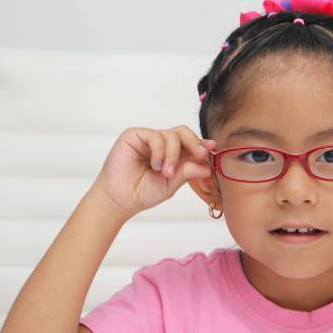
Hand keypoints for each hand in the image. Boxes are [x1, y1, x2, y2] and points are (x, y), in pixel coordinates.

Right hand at [89, 126, 216, 219]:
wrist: (119, 200)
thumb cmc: (142, 193)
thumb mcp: (171, 185)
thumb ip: (187, 172)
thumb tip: (207, 165)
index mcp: (170, 154)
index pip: (189, 143)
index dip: (201, 144)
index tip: (212, 148)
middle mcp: (160, 144)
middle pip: (183, 132)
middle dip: (194, 143)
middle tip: (200, 155)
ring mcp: (147, 138)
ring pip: (172, 134)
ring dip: (174, 154)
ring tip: (167, 173)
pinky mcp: (134, 135)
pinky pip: (156, 136)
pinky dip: (160, 151)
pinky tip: (156, 165)